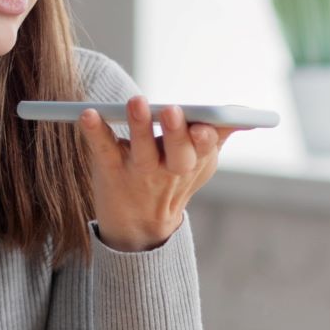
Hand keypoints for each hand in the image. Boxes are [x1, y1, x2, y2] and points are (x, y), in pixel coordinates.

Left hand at [76, 97, 241, 251]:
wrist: (140, 227)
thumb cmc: (172, 181)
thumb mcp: (201, 164)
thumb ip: (218, 136)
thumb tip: (241, 116)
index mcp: (193, 162)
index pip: (204, 149)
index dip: (205, 139)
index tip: (205, 126)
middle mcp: (167, 169)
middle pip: (177, 152)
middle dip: (176, 132)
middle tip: (172, 110)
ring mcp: (138, 171)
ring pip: (142, 149)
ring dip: (140, 125)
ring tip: (137, 102)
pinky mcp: (111, 170)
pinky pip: (103, 149)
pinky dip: (95, 132)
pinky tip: (89, 115)